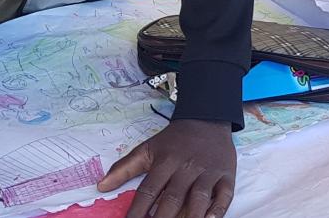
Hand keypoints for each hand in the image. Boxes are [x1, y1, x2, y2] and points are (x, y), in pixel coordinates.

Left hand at [98, 119, 235, 217]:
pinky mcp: (226, 176)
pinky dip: (218, 209)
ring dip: (190, 216)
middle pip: (173, 197)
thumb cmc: (174, 140)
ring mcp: (208, 172)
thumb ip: (124, 168)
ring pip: (199, 198)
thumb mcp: (147, 148)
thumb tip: (101, 186)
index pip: (149, 189)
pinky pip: (224, 195)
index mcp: (165, 161)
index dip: (138, 210)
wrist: (207, 119)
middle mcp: (186, 167)